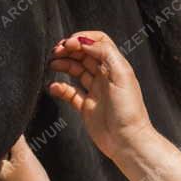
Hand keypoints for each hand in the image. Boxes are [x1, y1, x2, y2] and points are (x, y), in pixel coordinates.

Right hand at [48, 31, 151, 159]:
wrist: (127, 142)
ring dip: (63, 64)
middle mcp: (105, 76)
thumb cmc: (129, 110)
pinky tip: (53, 87)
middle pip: (84, 54)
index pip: (98, 42)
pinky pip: (70, 92)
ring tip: (52, 63)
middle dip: (69, 49)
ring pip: (76, 70)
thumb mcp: (122, 75)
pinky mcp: (86, 106)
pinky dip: (60, 87)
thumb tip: (85, 41)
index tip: (68, 43)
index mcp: (115, 66)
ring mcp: (95, 91)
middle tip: (55, 51)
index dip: (82, 39)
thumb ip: (105, 54)